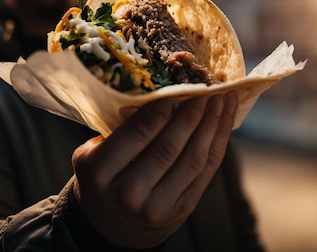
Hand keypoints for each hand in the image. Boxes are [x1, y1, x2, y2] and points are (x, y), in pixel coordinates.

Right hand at [71, 92, 237, 248]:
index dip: (161, 110)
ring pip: (193, 159)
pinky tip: (224, 122)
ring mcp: (156, 206)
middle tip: (206, 90)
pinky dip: (218, 143)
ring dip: (212, 126)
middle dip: (192, 114)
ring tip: (222, 100)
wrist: (110, 227)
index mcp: (100, 172)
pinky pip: (205, 172)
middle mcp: (128, 193)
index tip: (176, 90)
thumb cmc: (101, 178)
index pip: (137, 134)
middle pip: (169, 146)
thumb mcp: (92, 154)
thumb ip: (116, 131)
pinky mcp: (180, 210)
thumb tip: (155, 94)